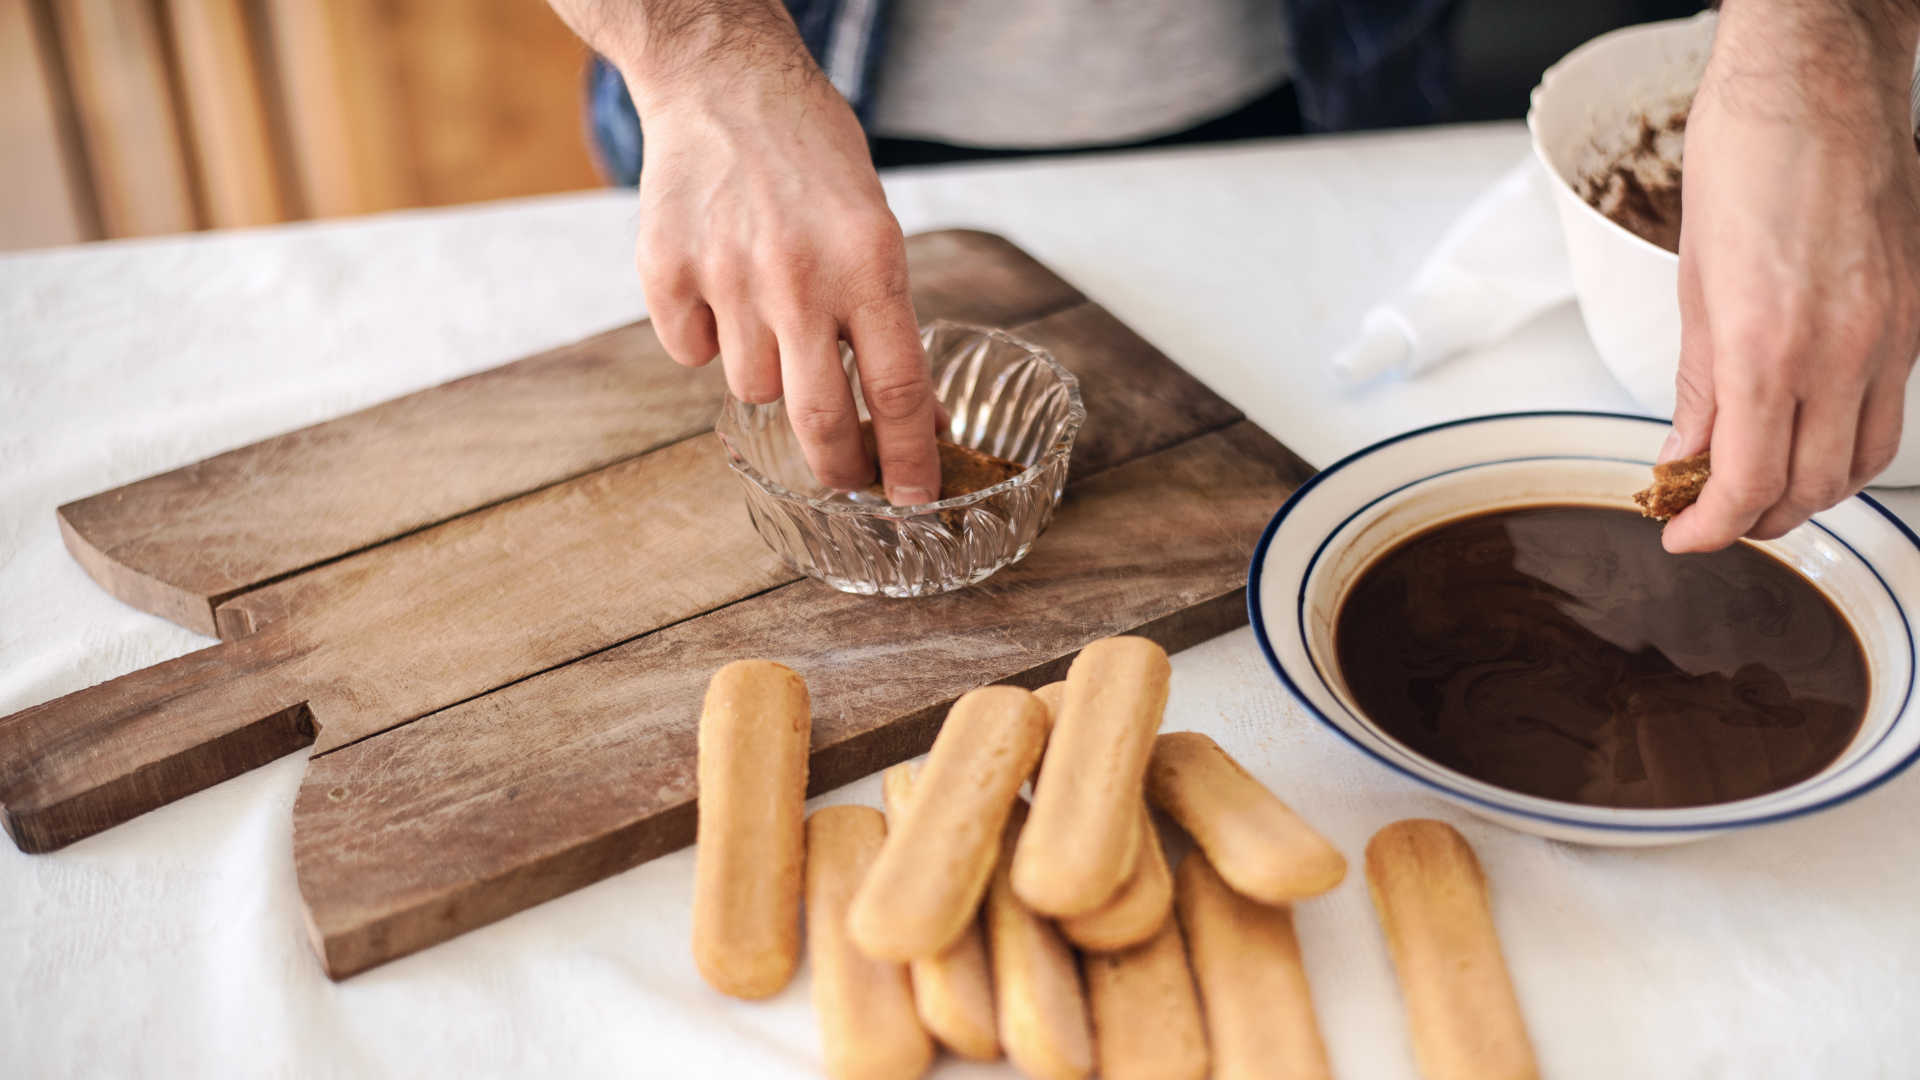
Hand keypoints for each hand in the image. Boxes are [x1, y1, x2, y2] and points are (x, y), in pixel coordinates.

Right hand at [546, 0, 940, 503]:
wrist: (723, 82)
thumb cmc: (811, 155)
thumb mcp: (876, 226)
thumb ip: (886, 317)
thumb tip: (911, 417)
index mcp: (869, 261)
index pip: (897, 391)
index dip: (909, 460)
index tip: (915, 499)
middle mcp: (799, 275)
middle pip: (820, 420)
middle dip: (840, 467)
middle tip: (849, 477)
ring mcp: (726, 275)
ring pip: (752, 389)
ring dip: (769, 373)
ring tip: (771, 311)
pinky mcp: (666, 272)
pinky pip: (691, 352)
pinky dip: (706, 336)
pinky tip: (719, 285)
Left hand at [1662, 0, 1919, 551]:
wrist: (1818, 86)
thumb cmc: (1749, 161)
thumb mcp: (1694, 285)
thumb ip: (1696, 384)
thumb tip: (1683, 453)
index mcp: (1767, 347)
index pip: (1746, 481)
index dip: (1712, 526)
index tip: (1683, 535)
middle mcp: (1841, 351)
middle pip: (1811, 486)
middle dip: (1759, 517)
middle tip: (1714, 514)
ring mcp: (1891, 334)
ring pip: (1863, 458)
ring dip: (1811, 490)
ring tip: (1762, 486)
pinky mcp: (1917, 314)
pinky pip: (1890, 407)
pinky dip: (1847, 441)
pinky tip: (1809, 432)